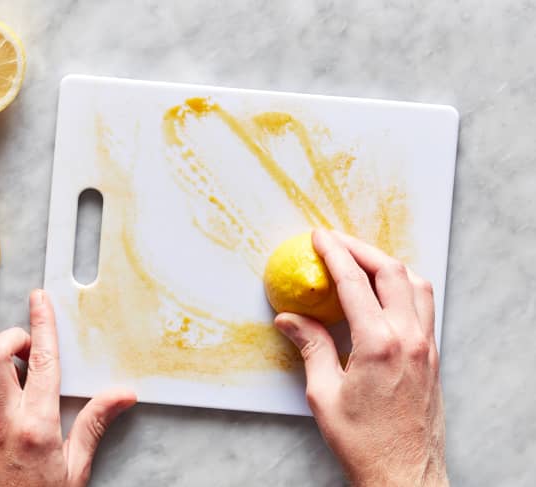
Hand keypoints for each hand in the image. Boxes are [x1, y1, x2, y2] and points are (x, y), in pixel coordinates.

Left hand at [0, 289, 135, 486]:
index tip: (41, 300)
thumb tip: (123, 395)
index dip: (42, 324)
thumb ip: (95, 424)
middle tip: (28, 348)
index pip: (42, 361)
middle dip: (11, 338)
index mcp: (37, 426)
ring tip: (9, 370)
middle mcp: (2, 421)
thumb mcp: (76, 469)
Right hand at [275, 229, 447, 486]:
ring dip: (387, 264)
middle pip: (391, 272)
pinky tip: (385, 292)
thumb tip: (290, 319)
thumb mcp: (323, 394)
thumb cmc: (363, 442)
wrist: (402, 474)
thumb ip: (310, 347)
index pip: (354, 283)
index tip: (319, 238)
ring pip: (416, 284)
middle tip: (335, 240)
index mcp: (379, 344)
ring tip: (362, 259)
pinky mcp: (432, 356)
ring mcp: (426, 346)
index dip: (334, 253)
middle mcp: (409, 338)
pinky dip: (404, 286)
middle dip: (360, 248)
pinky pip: (423, 305)